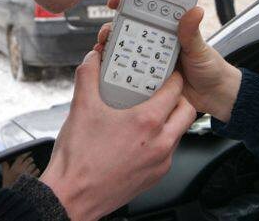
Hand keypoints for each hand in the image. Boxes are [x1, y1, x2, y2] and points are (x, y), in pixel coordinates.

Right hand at [1, 152, 39, 187]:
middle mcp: (22, 169)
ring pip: (34, 165)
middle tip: (29, 162)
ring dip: (33, 166)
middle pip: (29, 160)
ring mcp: (28, 174)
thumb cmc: (8, 185)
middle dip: (30, 160)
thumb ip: (5, 167)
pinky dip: (36, 171)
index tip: (29, 152)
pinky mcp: (32, 178)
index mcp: (15, 167)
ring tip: (30, 170)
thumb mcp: (5, 175)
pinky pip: (37, 171)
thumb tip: (3, 160)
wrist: (13, 196)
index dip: (26, 153)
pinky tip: (33, 174)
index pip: (22, 157)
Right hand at [39, 50, 195, 220]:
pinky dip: (162, 141)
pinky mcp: (155, 177)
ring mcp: (160, 162)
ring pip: (180, 133)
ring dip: (171, 120)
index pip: (175, 90)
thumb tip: (92, 59)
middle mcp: (160, 143)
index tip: (166, 72)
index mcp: (146, 122)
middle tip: (164, 92)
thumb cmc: (78, 159)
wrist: (71, 197)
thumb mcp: (81, 108)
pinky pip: (169, 152)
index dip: (173, 77)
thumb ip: (88, 76)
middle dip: (179, 98)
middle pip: (187, 111)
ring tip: (151, 113)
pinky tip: (141, 137)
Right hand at [96, 0, 240, 122]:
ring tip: (105, 50)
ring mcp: (152, 61)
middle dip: (114, 28)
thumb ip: (192, 31)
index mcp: (170, 30)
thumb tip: (194, 10)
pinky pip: (131, 73)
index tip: (117, 1)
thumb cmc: (211, 68)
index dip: (130, 5)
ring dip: (113, 50)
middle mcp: (158, 43)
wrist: (214, 96)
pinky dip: (119, 71)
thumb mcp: (200, 48)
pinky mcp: (148, 79)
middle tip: (107, 32)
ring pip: (127, 51)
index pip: (146, 12)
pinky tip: (110, 71)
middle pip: (130, 31)